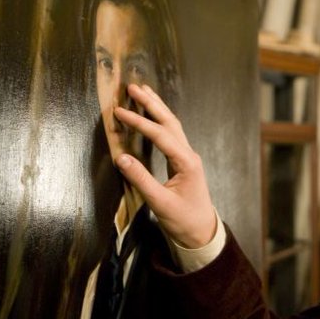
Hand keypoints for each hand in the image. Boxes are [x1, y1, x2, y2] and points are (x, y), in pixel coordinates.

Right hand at [113, 83, 215, 248]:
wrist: (201, 232)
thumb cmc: (183, 220)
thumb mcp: (160, 203)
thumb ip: (141, 180)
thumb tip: (120, 158)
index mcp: (186, 163)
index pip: (160, 135)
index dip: (138, 122)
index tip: (118, 112)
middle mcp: (189, 155)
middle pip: (170, 122)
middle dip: (151, 104)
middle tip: (133, 86)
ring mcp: (187, 157)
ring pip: (172, 125)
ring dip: (157, 108)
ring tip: (142, 91)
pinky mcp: (183, 161)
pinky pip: (171, 135)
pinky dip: (159, 121)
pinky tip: (151, 114)